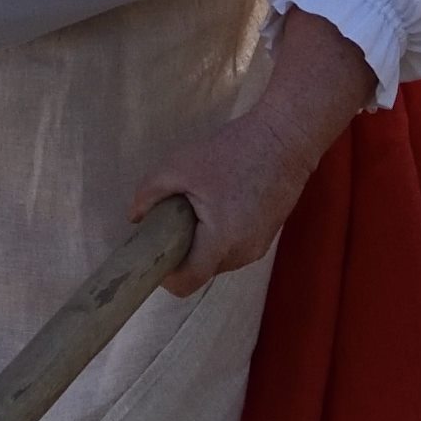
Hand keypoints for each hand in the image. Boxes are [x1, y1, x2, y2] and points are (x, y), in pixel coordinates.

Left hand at [132, 12, 379, 287]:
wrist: (286, 137)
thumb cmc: (232, 151)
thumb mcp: (180, 165)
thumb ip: (150, 193)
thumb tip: (134, 218)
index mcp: (221, 241)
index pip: (188, 283)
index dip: (166, 277)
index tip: (156, 254)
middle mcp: (243, 253)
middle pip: (202, 271)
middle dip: (183, 254)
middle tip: (171, 223)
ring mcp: (258, 247)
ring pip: (218, 261)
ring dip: (202, 245)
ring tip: (197, 209)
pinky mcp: (267, 237)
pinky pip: (234, 248)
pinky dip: (220, 237)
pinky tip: (219, 206)